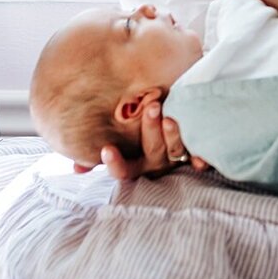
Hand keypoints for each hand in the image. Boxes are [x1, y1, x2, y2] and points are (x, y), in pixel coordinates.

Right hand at [70, 99, 208, 180]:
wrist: (168, 136)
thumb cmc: (134, 138)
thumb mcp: (117, 146)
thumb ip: (100, 151)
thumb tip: (76, 168)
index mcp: (136, 165)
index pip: (123, 170)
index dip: (115, 163)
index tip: (106, 150)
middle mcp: (156, 163)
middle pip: (153, 152)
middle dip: (151, 131)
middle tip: (151, 108)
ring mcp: (175, 157)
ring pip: (175, 150)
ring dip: (172, 135)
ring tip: (169, 117)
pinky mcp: (194, 151)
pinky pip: (199, 154)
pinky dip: (200, 155)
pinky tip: (200, 155)